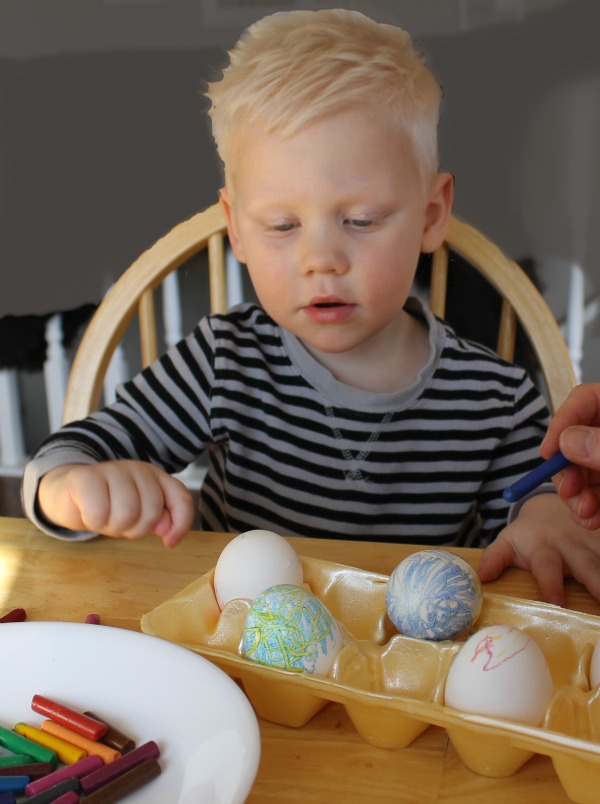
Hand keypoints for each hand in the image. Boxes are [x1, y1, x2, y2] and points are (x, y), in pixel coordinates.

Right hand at [38, 460, 194, 547]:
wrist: (66, 494)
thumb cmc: (108, 506)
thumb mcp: (139, 515)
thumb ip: (159, 519)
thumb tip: (167, 530)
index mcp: (156, 477)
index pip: (181, 499)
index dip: (180, 524)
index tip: (168, 543)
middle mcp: (138, 469)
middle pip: (152, 511)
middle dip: (135, 529)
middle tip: (119, 524)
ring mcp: (113, 469)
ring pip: (127, 513)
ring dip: (113, 526)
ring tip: (103, 518)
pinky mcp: (86, 477)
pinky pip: (99, 513)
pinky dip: (93, 521)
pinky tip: (87, 513)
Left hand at [477, 493, 599, 605]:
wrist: (553, 507)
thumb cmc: (528, 535)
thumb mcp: (508, 542)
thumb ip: (494, 559)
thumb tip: (480, 578)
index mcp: (544, 548)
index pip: (547, 568)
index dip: (551, 585)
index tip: (557, 603)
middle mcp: (573, 547)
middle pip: (588, 568)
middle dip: (599, 585)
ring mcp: (594, 545)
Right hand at [541, 383, 599, 529]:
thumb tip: (567, 442)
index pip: (585, 399)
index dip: (563, 422)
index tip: (548, 453)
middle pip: (579, 440)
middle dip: (568, 470)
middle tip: (567, 491)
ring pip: (585, 470)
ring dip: (577, 495)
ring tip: (584, 514)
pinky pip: (597, 492)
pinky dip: (591, 507)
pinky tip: (591, 520)